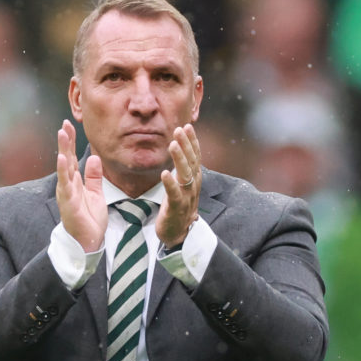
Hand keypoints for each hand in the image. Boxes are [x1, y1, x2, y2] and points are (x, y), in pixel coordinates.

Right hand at [56, 119, 106, 251]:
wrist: (88, 241)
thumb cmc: (89, 219)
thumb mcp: (96, 193)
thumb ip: (94, 176)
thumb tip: (95, 158)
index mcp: (75, 182)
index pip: (73, 157)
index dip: (71, 141)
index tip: (70, 125)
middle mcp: (68, 185)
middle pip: (67, 158)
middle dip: (65, 141)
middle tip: (65, 124)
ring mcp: (67, 193)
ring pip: (64, 168)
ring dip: (63, 150)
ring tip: (62, 134)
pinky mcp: (68, 202)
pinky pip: (66, 184)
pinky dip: (64, 170)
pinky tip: (63, 158)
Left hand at [157, 124, 200, 246]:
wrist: (179, 234)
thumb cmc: (179, 207)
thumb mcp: (183, 185)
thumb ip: (183, 169)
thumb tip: (181, 149)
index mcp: (194, 180)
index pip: (195, 157)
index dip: (192, 141)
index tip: (187, 126)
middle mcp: (193, 186)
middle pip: (192, 162)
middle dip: (186, 145)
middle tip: (179, 129)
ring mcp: (186, 197)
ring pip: (185, 175)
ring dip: (179, 159)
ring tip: (173, 145)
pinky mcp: (177, 208)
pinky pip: (174, 194)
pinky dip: (170, 183)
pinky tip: (165, 173)